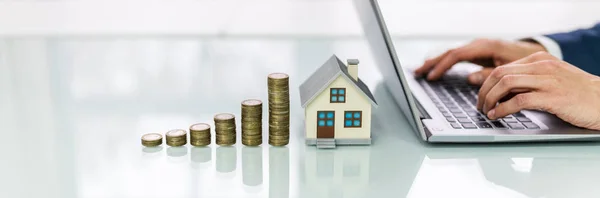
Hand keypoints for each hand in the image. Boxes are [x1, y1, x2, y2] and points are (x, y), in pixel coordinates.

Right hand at [414, 39, 546, 84]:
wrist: (539, 54)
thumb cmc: (527, 63)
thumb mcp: (511, 70)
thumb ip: (491, 74)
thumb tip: (471, 78)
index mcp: (486, 47)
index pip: (457, 55)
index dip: (442, 66)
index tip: (431, 77)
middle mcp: (480, 44)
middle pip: (450, 52)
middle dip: (432, 62)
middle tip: (416, 73)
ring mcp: (478, 48)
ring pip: (452, 53)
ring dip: (435, 62)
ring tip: (420, 71)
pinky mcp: (478, 53)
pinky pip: (457, 56)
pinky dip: (445, 62)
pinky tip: (436, 68)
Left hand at [477, 52, 599, 129]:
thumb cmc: (577, 93)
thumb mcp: (549, 80)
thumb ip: (527, 82)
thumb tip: (500, 94)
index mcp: (538, 59)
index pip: (502, 67)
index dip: (486, 83)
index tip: (481, 96)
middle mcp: (542, 66)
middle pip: (499, 74)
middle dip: (484, 91)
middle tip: (479, 106)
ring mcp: (547, 80)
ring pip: (506, 84)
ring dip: (490, 99)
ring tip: (486, 111)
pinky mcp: (552, 97)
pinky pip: (519, 100)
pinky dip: (503, 109)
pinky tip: (498, 116)